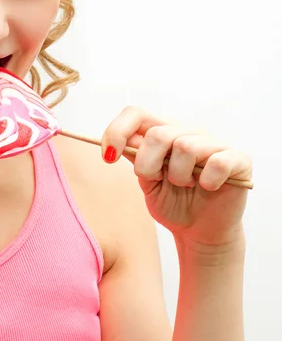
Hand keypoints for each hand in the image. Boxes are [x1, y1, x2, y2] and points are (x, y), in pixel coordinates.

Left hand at [101, 106, 251, 250]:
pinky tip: (207, 188)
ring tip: (184, 185)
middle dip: (147, 164)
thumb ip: (136, 157)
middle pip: (157, 133)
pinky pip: (216, 162)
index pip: (135, 113)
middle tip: (155, 180)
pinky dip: (207, 181)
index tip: (108, 157)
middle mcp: (188, 131)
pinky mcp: (238, 160)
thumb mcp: (146, 179)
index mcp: (163, 131)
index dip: (117, 132)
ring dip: (178, 175)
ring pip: (185, 147)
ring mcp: (214, 143)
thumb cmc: (173, 202)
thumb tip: (122, 140)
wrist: (201, 232)